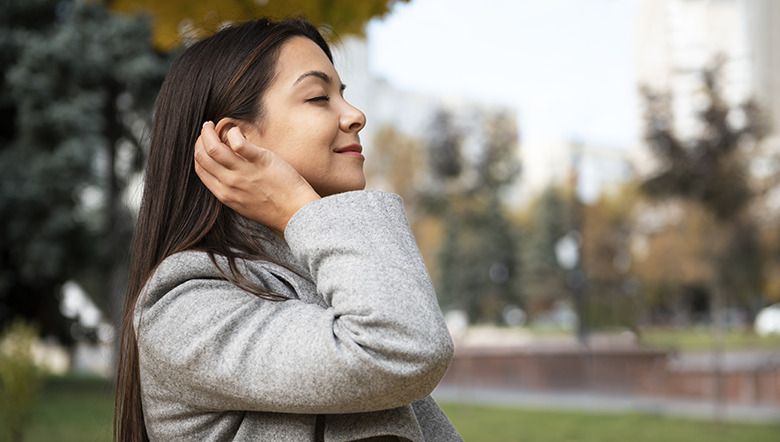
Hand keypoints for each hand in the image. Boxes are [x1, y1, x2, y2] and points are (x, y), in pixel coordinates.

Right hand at [194, 121, 320, 234]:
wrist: (295, 212)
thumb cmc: (273, 207)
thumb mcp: (243, 203)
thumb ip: (231, 188)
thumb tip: (224, 169)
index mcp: (224, 194)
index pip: (200, 168)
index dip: (198, 151)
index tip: (203, 142)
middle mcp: (230, 183)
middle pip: (202, 156)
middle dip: (201, 139)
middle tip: (206, 129)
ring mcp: (244, 173)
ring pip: (214, 148)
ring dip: (209, 132)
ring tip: (213, 125)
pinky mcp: (260, 162)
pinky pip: (238, 143)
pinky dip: (233, 132)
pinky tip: (237, 130)